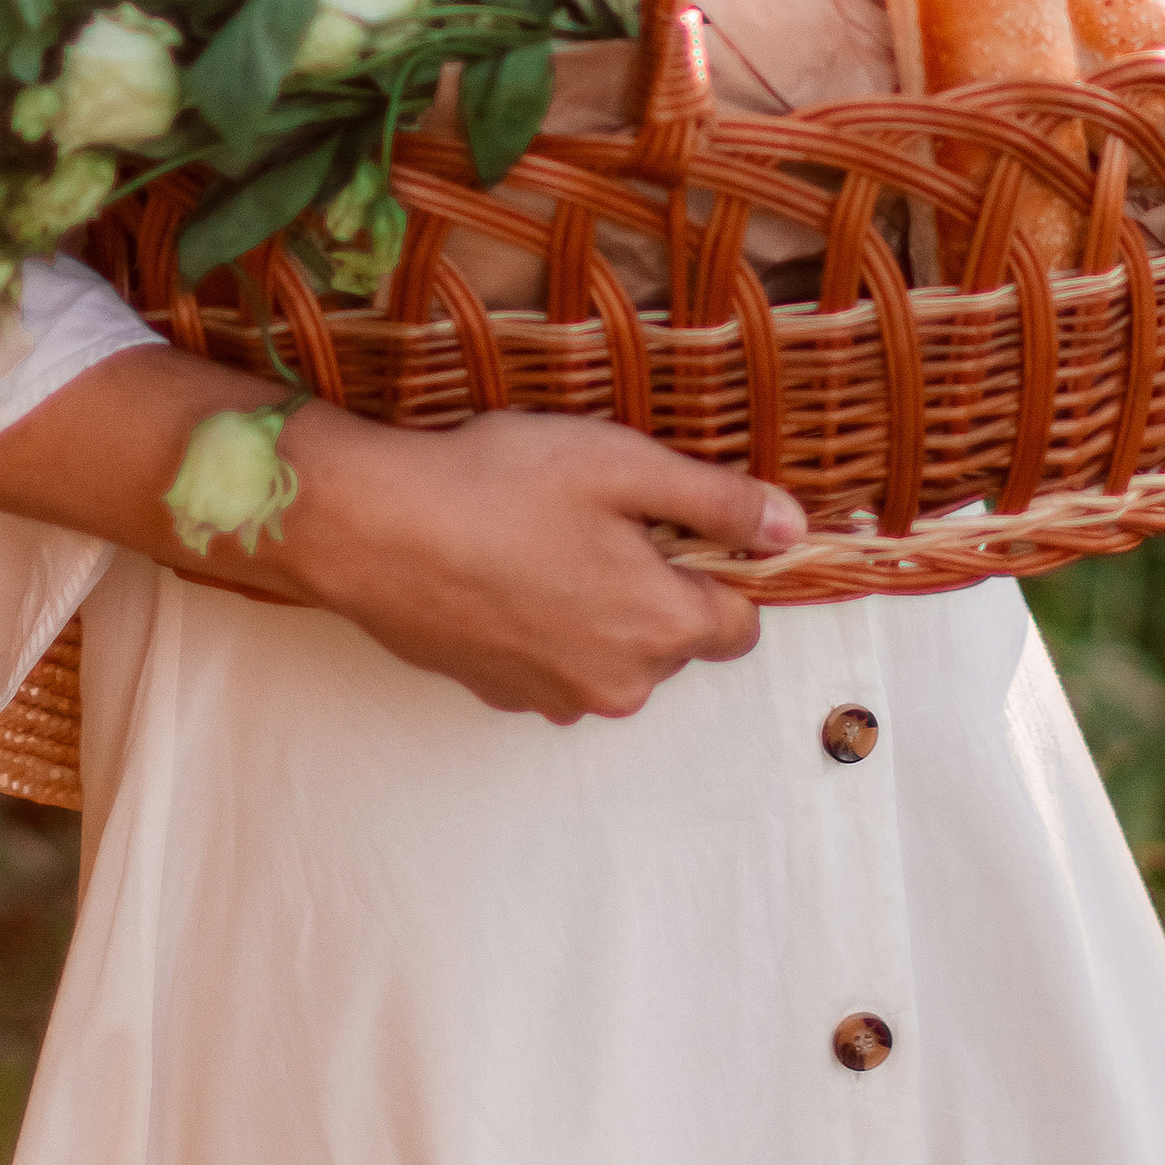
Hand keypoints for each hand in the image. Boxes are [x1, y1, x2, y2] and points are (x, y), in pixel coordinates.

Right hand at [279, 406, 799, 722]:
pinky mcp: (498, 696)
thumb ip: (720, 502)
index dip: (724, 569)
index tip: (682, 523)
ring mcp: (552, 698)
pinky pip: (553, 662)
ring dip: (598, 608)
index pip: (741, 624)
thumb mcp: (625, 466)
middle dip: (655, 585)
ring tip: (545, 538)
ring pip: (612, 653)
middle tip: (601, 516)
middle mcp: (617, 685)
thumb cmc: (499, 485)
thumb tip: (792, 528)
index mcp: (660, 629)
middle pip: (674, 640)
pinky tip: (506, 570)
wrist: (372, 528)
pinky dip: (545, 625)